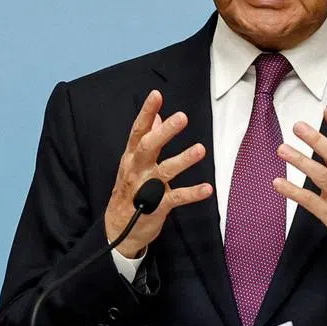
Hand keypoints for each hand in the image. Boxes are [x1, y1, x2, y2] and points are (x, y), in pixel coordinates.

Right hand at [104, 90, 212, 257]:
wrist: (119, 230)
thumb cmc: (129, 191)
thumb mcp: (134, 163)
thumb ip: (146, 139)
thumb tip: (157, 116)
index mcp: (132, 157)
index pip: (138, 131)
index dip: (147, 113)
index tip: (156, 95)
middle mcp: (138, 170)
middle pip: (148, 147)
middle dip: (165, 132)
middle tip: (182, 117)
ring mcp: (147, 188)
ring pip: (164, 171)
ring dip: (183, 159)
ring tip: (200, 149)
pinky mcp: (158, 207)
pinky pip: (177, 198)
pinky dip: (192, 193)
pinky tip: (207, 188)